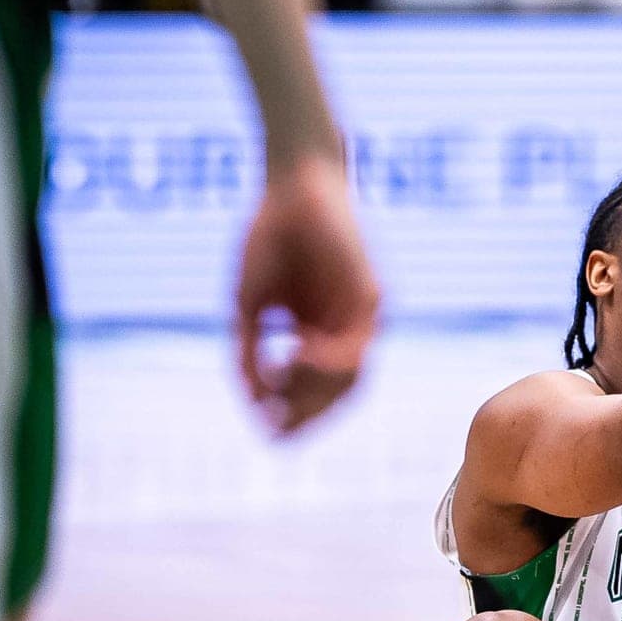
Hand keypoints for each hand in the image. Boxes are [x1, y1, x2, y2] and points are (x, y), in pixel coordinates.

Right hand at [234, 155, 380, 434]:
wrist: (291, 186)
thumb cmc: (267, 240)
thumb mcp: (249, 306)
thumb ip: (251, 352)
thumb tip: (254, 400)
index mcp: (317, 334)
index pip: (314, 391)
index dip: (291, 416)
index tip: (267, 433)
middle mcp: (344, 330)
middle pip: (335, 394)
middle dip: (304, 418)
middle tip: (276, 434)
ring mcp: (360, 317)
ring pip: (350, 380)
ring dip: (313, 395)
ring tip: (280, 399)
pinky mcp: (372, 299)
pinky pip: (355, 348)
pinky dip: (326, 364)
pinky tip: (295, 360)